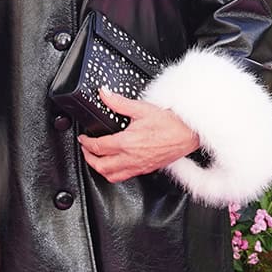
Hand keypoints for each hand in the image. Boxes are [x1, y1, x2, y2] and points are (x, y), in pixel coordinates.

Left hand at [78, 90, 200, 183]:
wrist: (188, 134)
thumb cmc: (170, 123)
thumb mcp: (141, 108)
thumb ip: (119, 102)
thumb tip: (105, 94)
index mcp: (127, 143)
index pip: (98, 147)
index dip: (86, 143)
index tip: (83, 139)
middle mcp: (131, 158)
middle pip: (101, 166)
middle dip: (89, 158)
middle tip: (85, 150)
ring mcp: (139, 166)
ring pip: (112, 176)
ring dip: (100, 169)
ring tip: (96, 161)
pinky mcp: (146, 169)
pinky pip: (125, 177)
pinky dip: (115, 174)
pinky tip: (116, 166)